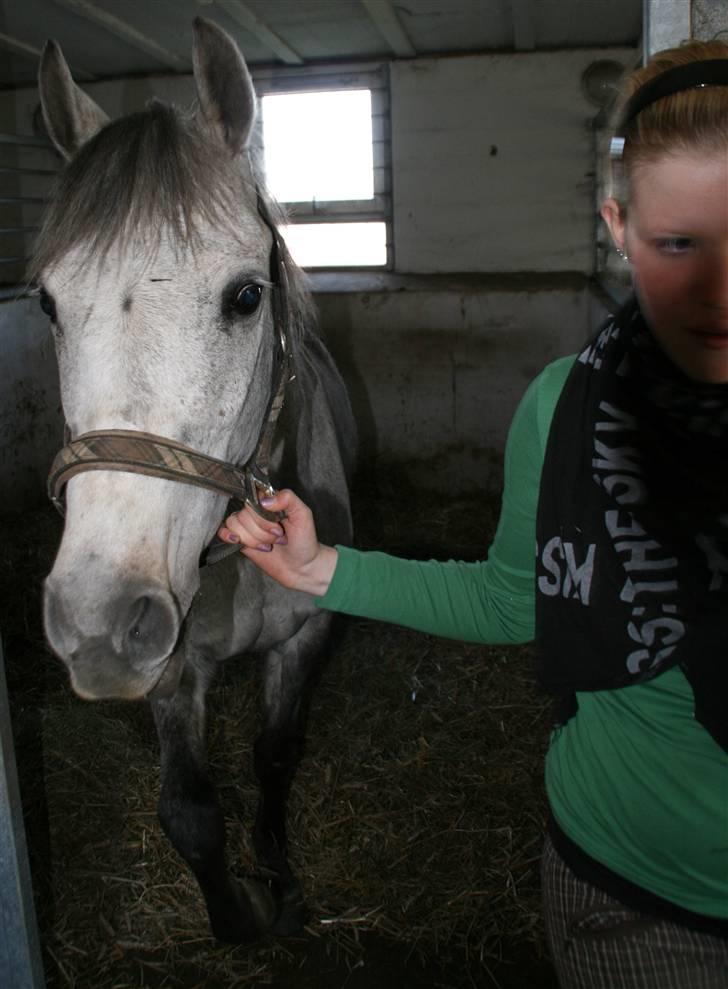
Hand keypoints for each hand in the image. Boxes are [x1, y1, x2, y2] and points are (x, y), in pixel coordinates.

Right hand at [217, 489, 337, 596]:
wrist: (302, 567)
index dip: (263, 515)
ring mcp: (247, 525)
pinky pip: (223, 532)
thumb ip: (288, 499)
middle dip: (262, 531)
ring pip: (234, 524)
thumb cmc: (304, 541)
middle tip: (278, 537)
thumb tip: (265, 500)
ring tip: (268, 545)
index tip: (278, 526)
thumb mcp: (303, 515)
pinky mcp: (241, 540)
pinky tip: (239, 542)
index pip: (253, 497)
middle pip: (244, 514)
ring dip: (253, 539)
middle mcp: (257, 511)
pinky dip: (228, 536)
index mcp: (271, 501)